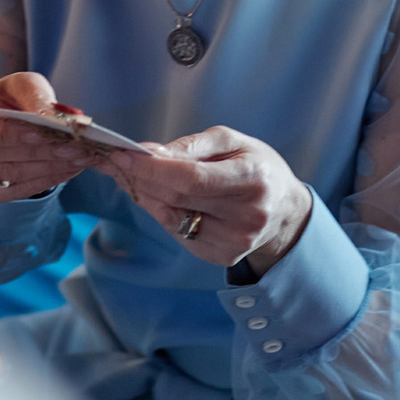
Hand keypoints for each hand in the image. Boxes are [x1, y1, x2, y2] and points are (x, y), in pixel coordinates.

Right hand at [0, 74, 93, 203]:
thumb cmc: (6, 96)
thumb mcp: (20, 84)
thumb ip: (34, 95)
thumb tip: (50, 117)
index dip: (7, 134)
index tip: (43, 132)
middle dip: (39, 152)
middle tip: (78, 147)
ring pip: (5, 175)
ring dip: (47, 168)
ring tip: (80, 158)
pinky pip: (12, 192)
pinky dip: (44, 181)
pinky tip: (68, 170)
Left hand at [101, 128, 312, 270]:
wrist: (283, 211)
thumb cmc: (256, 168)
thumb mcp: (232, 142)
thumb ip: (191, 146)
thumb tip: (148, 153)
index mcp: (253, 180)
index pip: (191, 178)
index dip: (152, 169)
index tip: (121, 155)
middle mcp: (247, 216)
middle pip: (177, 199)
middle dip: (140, 178)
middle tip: (115, 162)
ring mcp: (234, 242)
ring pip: (171, 219)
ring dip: (145, 196)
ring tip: (130, 176)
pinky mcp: (221, 257)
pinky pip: (178, 233)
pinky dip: (161, 212)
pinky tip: (157, 197)